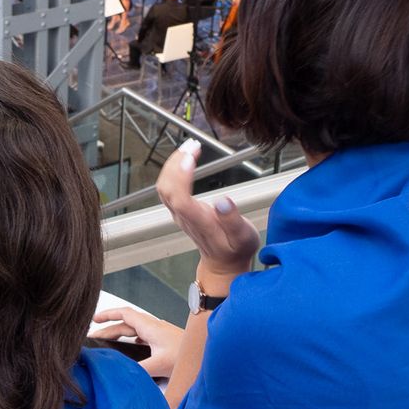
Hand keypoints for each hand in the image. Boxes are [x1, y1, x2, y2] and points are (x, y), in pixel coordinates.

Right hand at [91, 305, 182, 377]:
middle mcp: (154, 328)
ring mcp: (160, 334)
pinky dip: (131, 340)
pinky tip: (130, 349)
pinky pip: (143, 337)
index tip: (94, 319)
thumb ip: (138, 370)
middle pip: (126, 324)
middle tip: (94, 338)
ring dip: (120, 334)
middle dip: (109, 329)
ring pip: (134, 330)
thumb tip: (121, 375)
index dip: (108, 315)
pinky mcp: (165, 342)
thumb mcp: (159, 365)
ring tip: (108, 343)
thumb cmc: (189, 355)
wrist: (207, 354)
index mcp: (150, 327)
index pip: (124, 314)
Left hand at [155, 139, 261, 283]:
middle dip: (176, 164)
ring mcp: (178, 213)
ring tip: (190, 147)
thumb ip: (233, 221)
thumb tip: (223, 202)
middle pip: (167, 189)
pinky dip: (174, 169)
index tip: (191, 158)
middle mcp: (184, 217)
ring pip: (164, 187)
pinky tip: (186, 158)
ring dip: (173, 164)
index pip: (181, 198)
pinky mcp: (179, 209)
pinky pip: (168, 187)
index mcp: (199, 223)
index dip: (181, 177)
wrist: (223, 263)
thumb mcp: (243, 238)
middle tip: (192, 145)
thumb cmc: (234, 250)